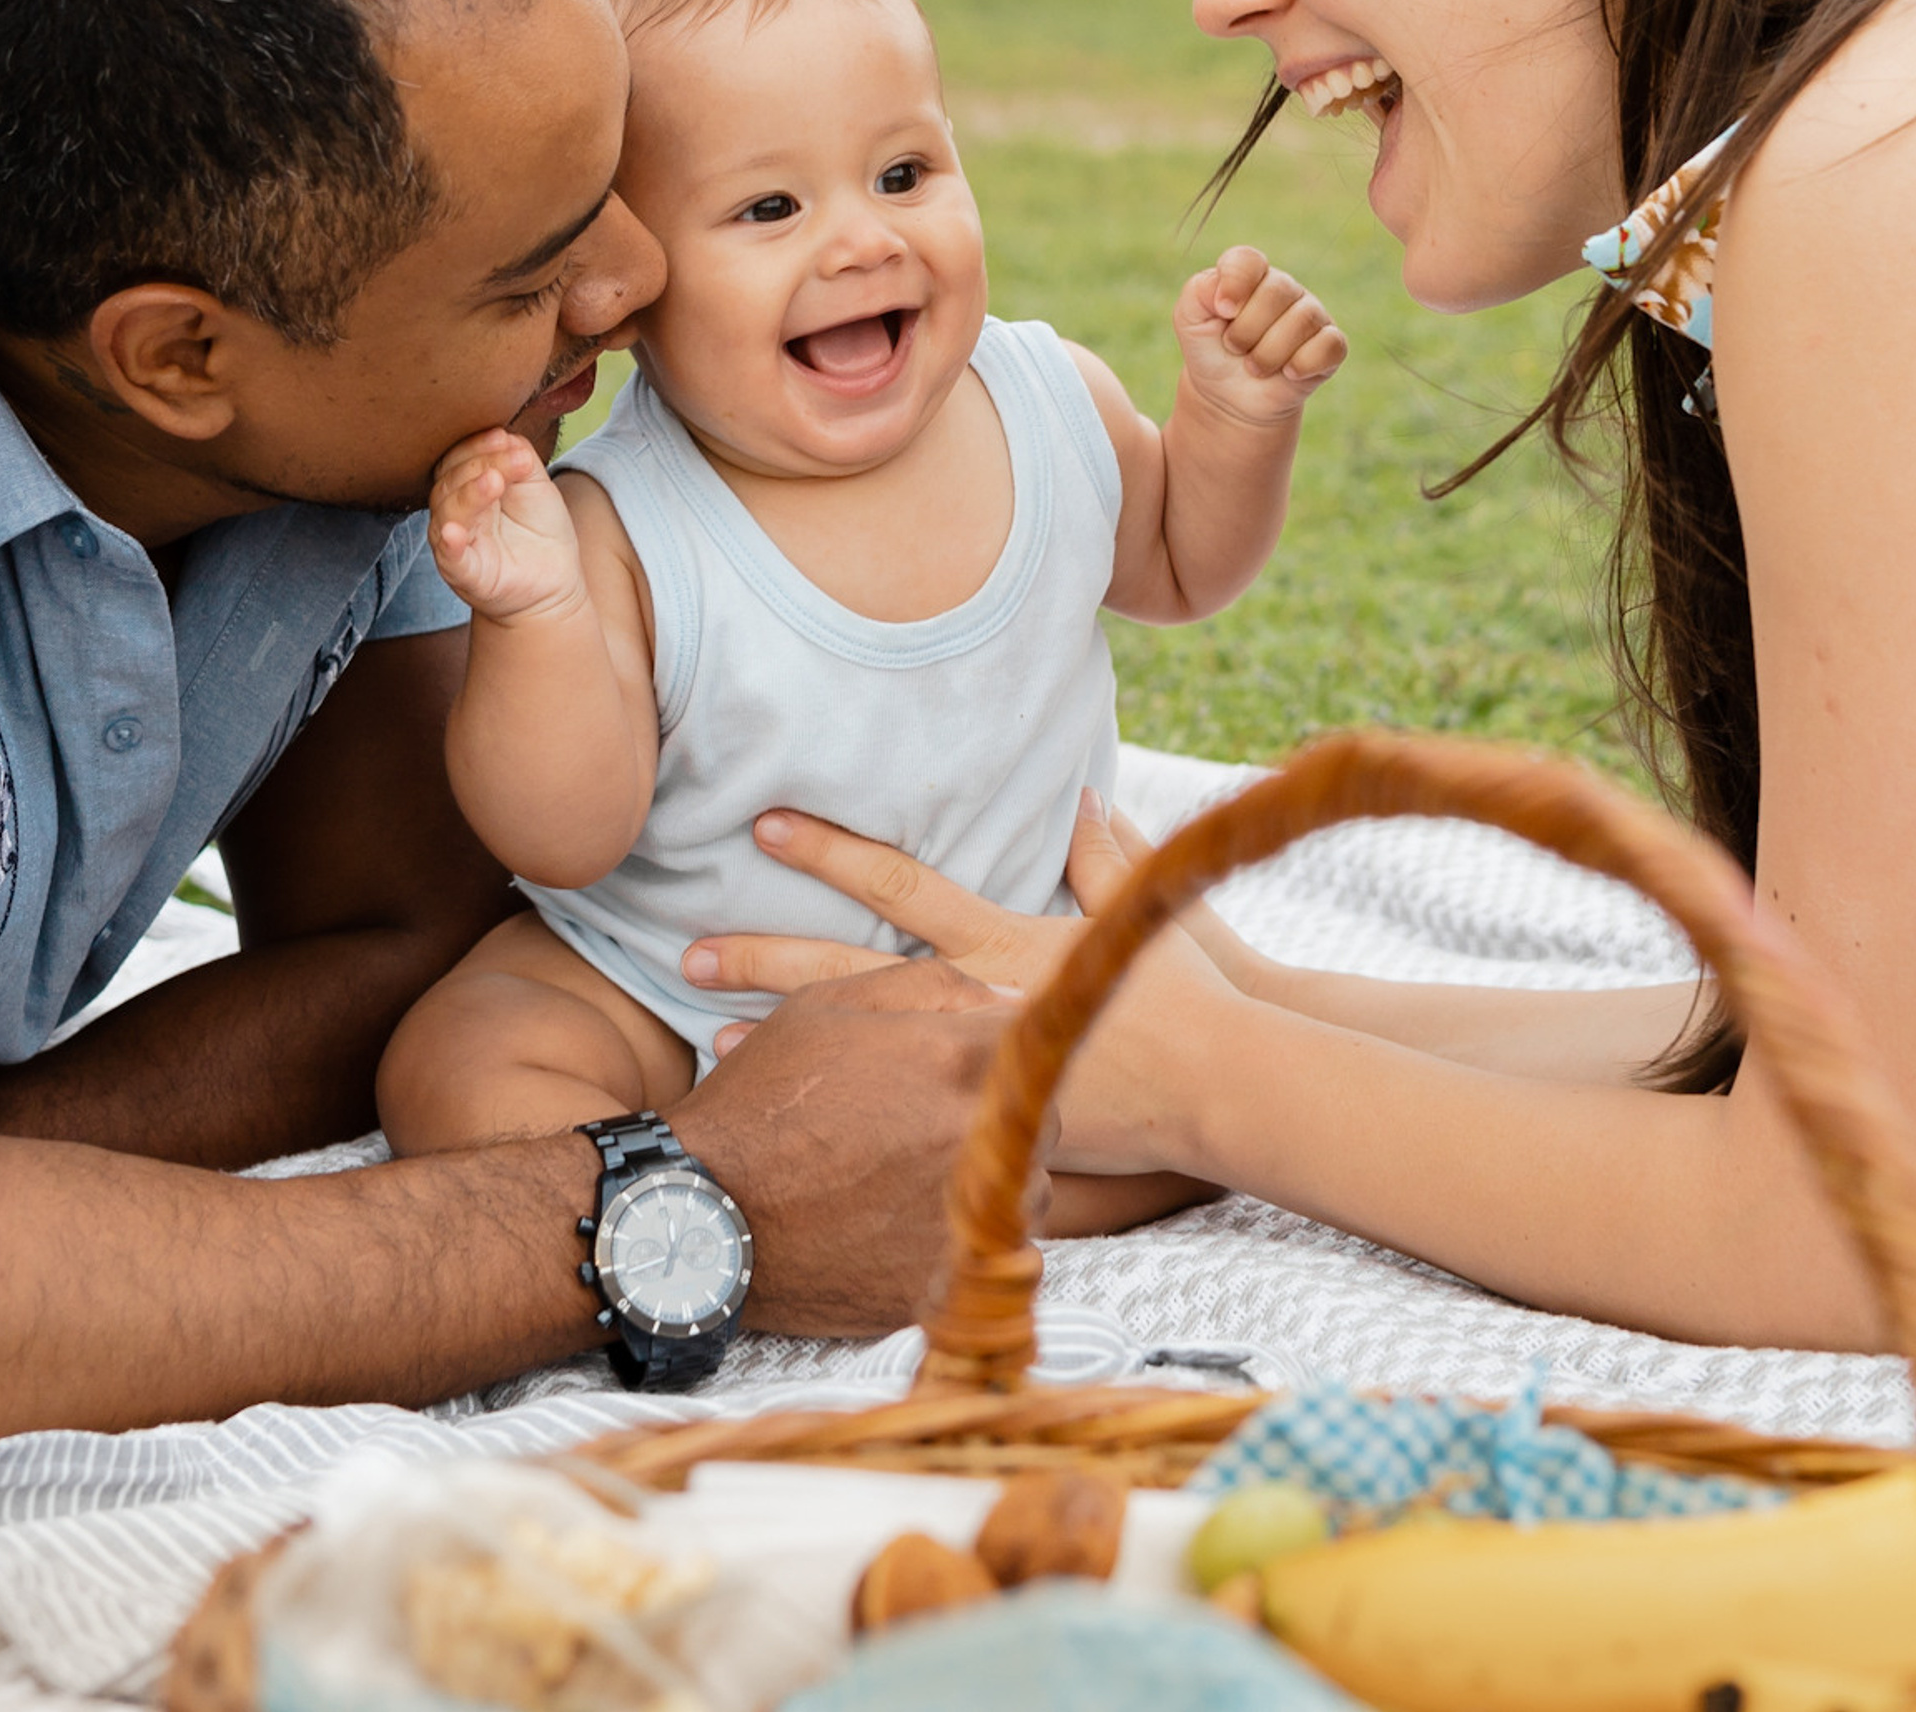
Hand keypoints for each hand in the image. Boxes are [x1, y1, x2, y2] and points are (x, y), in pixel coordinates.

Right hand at [428, 431, 584, 623]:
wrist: (554, 580)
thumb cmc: (540, 530)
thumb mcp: (536, 486)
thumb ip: (520, 459)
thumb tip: (505, 436)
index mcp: (468, 488)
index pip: (459, 459)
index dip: (477, 446)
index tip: (502, 438)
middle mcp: (456, 513)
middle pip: (451, 482)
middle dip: (478, 465)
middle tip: (509, 459)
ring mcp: (458, 544)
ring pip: (448, 514)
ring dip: (468, 495)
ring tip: (493, 481)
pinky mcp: (466, 574)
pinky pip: (451, 559)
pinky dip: (450, 545)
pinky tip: (454, 532)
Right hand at [665, 958, 1032, 1335]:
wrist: (701, 1212)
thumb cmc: (764, 1099)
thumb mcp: (827, 1006)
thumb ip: (932, 985)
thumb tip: (1015, 993)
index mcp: (955, 1055)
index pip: (1032, 1039)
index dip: (989, 1050)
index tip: (950, 1066)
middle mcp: (976, 1133)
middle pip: (1042, 1115)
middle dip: (998, 1114)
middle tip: (923, 1124)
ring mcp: (966, 1214)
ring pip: (1029, 1188)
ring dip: (991, 1180)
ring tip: (907, 1177)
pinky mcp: (949, 1280)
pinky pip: (996, 1253)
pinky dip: (964, 1239)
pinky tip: (903, 1225)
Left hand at [686, 793, 1241, 1175]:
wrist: (1227, 1085)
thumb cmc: (1194, 991)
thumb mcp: (1144, 907)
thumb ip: (1104, 852)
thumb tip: (1078, 794)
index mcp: (1005, 936)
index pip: (899, 885)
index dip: (829, 851)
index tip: (766, 824)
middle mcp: (974, 996)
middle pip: (848, 969)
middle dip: (764, 954)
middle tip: (687, 948)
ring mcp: (971, 1063)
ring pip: (857, 1043)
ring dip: (779, 1031)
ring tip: (704, 1025)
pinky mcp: (984, 1120)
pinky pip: (887, 1109)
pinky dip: (833, 1097)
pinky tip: (781, 1099)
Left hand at [1174, 245, 1345, 424]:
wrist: (1228, 397)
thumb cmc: (1210, 349)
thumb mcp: (1190, 318)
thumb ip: (1199, 292)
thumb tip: (1228, 294)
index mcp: (1250, 274)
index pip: (1248, 260)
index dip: (1235, 283)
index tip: (1222, 311)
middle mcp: (1284, 288)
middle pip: (1277, 291)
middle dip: (1247, 330)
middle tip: (1234, 348)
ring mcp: (1311, 315)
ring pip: (1303, 320)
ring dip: (1268, 353)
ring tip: (1254, 367)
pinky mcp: (1331, 345)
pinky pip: (1330, 345)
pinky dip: (1304, 364)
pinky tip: (1287, 374)